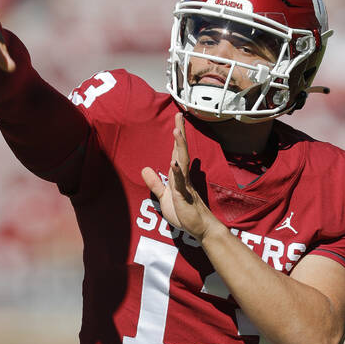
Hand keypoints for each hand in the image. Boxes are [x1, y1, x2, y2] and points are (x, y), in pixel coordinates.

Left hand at [141, 113, 216, 240]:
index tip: (177, 121)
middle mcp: (183, 177)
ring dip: (179, 147)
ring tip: (176, 131)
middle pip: (180, 151)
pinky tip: (174, 163)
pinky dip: (177, 173)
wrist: (200, 228)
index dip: (176, 137)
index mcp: (178, 176)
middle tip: (179, 115)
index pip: (176, 152)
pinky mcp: (184, 196)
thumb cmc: (185, 213)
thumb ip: (155, 184)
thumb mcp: (164, 197)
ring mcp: (185, 185)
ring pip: (182, 162)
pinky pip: (181, 183)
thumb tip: (144, 169)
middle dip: (179, 133)